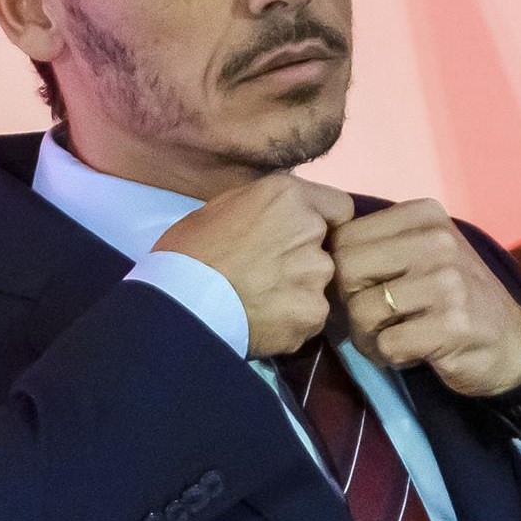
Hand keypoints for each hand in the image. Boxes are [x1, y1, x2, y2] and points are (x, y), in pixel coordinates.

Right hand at [153, 175, 354, 357]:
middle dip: (305, 260)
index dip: (323, 222)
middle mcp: (312, 231)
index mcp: (289, 197)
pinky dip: (291, 321)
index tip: (300, 237)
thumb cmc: (189, 250)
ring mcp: (316, 276)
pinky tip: (262, 323)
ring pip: (318, 285)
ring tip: (260, 302)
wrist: (181, 303)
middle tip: (268, 274)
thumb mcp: (222, 207)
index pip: (339, 208)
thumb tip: (277, 216)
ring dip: (298, 292)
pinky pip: (309, 317)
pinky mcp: (312, 315)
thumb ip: (264, 208)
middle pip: (327, 248)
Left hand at [329, 199, 520, 397]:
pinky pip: (386, 344)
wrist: (515, 346)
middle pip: (346, 271)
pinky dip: (389, 356)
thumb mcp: (422, 254)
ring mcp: (447, 283)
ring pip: (362, 311)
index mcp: (424, 215)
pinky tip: (411, 352)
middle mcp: (436, 241)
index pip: (344, 236)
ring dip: (369, 336)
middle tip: (376, 319)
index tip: (367, 288)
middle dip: (350, 303)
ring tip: (394, 336)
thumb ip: (378, 245)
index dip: (342, 271)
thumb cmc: (455, 299)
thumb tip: (315, 253)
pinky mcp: (451, 325)